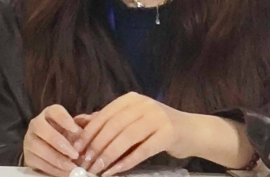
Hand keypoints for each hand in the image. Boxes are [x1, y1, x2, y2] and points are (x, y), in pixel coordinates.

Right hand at [22, 104, 84, 175]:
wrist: (57, 157)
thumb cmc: (71, 142)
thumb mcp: (79, 134)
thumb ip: (86, 128)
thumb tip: (92, 120)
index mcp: (50, 115)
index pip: (54, 111)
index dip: (63, 119)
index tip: (75, 130)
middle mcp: (37, 124)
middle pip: (40, 127)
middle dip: (57, 141)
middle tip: (74, 154)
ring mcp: (30, 140)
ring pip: (37, 146)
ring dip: (56, 159)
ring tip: (72, 168)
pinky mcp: (28, 156)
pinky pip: (37, 162)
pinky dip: (52, 169)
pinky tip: (65, 173)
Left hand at [74, 93, 252, 175]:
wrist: (194, 132)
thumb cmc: (158, 127)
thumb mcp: (132, 119)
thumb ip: (109, 120)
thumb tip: (79, 123)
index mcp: (130, 99)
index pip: (103, 116)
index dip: (88, 133)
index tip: (75, 149)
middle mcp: (142, 104)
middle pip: (112, 127)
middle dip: (95, 146)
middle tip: (84, 162)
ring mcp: (156, 118)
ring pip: (125, 138)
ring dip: (108, 156)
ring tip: (97, 169)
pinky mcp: (167, 134)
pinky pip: (142, 150)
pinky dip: (126, 162)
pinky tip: (115, 171)